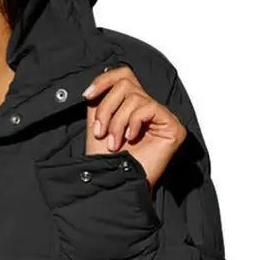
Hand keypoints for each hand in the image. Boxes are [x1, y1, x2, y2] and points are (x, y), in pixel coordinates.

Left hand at [82, 65, 186, 190]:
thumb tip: (99, 83)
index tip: (87, 95)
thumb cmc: (105, 161)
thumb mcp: (96, 125)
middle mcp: (146, 109)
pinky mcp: (173, 126)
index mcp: (129, 107)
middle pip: (126, 83)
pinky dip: (134, 121)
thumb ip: (99, 102)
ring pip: (134, 96)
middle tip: (101, 132)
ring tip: (114, 142)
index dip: (104, 80)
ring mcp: (161, 117)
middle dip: (107, 108)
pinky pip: (149, 107)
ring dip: (117, 121)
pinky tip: (131, 138)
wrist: (113, 183)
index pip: (123, 76)